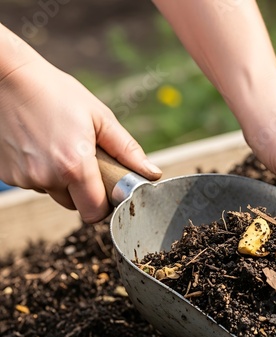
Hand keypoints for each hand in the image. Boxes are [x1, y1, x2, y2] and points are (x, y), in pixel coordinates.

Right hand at [0, 57, 160, 222]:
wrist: (6, 76)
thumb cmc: (56, 92)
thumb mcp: (100, 117)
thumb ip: (127, 150)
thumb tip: (152, 174)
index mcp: (74, 167)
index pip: (95, 212)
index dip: (104, 204)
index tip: (107, 188)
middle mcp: (46, 177)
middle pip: (75, 205)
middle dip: (84, 191)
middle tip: (83, 161)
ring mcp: (24, 177)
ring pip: (54, 194)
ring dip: (61, 181)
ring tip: (59, 147)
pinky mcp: (7, 174)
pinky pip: (33, 183)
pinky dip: (40, 172)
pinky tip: (39, 145)